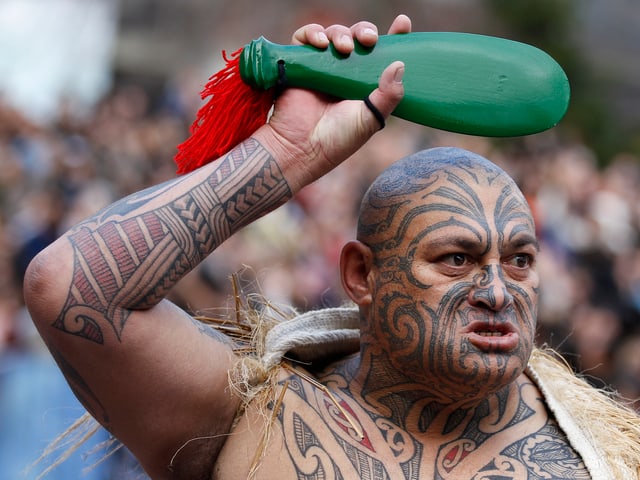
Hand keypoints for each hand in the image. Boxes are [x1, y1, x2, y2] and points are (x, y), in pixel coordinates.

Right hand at [253, 15, 410, 190]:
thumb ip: (388, 95)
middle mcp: (344, 73)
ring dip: (341, 33)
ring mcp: (321, 67)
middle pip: (358, 38)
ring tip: (345, 48)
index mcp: (364, 85)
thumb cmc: (337, 139)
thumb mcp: (370, 119)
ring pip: (334, 34)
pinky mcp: (299, 64)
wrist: (302, 149)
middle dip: (365, 32)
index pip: (382, 56)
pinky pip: (304, 38)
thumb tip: (399, 64)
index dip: (393, 38)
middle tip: (369, 40)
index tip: (402, 24)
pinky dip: (313, 34)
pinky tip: (321, 43)